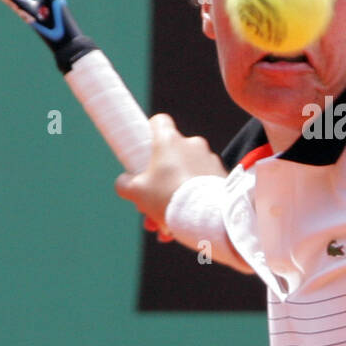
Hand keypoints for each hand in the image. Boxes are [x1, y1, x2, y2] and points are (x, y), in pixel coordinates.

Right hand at [114, 113, 225, 232]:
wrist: (206, 214)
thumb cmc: (169, 198)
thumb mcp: (136, 192)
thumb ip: (125, 184)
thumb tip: (124, 183)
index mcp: (169, 140)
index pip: (159, 122)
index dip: (150, 132)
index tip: (146, 148)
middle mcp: (192, 144)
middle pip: (172, 155)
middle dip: (161, 178)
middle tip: (153, 200)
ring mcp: (209, 158)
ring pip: (187, 173)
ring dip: (176, 194)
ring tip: (167, 223)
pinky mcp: (222, 174)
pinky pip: (203, 184)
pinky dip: (194, 200)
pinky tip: (184, 223)